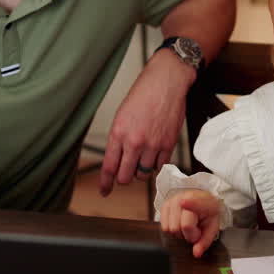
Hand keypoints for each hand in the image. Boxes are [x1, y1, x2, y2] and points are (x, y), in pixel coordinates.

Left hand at [98, 51, 194, 195]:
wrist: (166, 82)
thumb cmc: (143, 95)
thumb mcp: (121, 116)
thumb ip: (118, 139)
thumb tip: (117, 160)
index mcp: (118, 133)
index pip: (109, 167)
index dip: (105, 183)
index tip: (104, 191)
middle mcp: (134, 141)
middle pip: (125, 177)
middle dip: (124, 178)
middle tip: (126, 173)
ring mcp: (152, 144)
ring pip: (143, 174)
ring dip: (141, 171)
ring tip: (142, 158)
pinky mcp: (168, 144)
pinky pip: (160, 166)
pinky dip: (155, 165)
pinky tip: (154, 154)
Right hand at [160, 190, 221, 257]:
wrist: (202, 200)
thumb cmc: (207, 216)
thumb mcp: (212, 228)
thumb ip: (204, 242)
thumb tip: (196, 253)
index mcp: (205, 202)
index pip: (196, 205)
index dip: (191, 204)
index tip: (183, 202)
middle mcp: (187, 197)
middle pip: (182, 226)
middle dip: (188, 234)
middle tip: (195, 229)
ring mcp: (174, 200)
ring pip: (171, 228)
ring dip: (179, 233)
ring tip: (187, 225)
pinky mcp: (165, 204)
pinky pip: (164, 227)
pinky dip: (172, 229)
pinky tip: (179, 223)